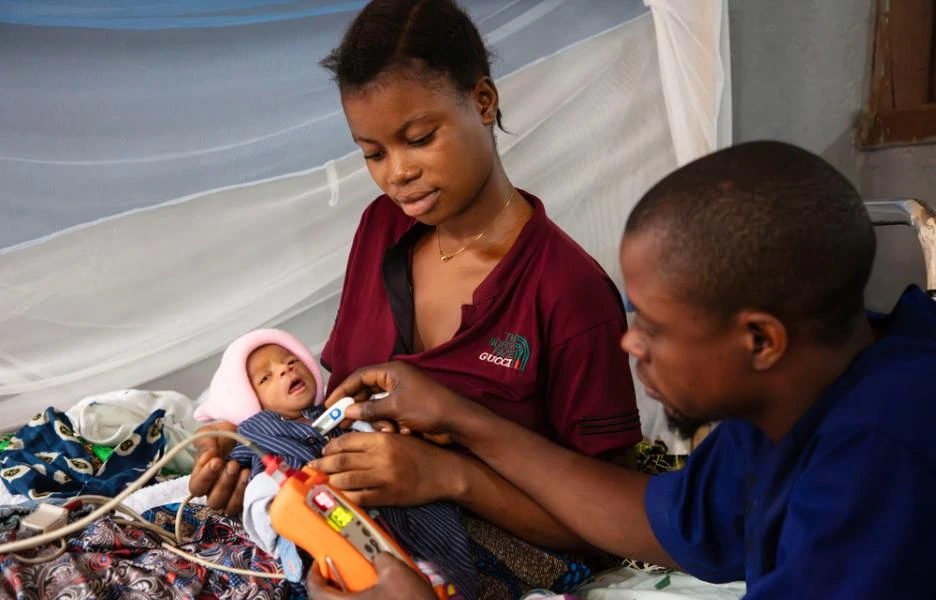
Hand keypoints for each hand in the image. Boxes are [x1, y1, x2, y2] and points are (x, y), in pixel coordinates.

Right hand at [188, 422, 249, 514]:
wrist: (247, 433)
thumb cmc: (225, 436)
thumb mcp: (210, 433)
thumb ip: (204, 443)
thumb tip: (207, 456)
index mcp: (202, 477)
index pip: (196, 487)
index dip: (205, 477)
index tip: (216, 461)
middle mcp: (215, 490)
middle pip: (213, 500)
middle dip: (224, 483)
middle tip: (233, 464)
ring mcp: (231, 496)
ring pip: (229, 507)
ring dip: (236, 490)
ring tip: (244, 471)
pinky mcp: (247, 496)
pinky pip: (245, 504)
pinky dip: (248, 491)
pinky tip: (252, 475)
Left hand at [306, 553, 435, 599]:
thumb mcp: (396, 572)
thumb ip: (381, 558)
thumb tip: (378, 555)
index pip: (315, 591)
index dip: (314, 575)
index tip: (319, 564)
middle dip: (332, 585)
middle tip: (340, 571)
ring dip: (349, 595)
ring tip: (362, 581)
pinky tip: (378, 593)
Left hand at [309, 432, 463, 506]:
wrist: (444, 472)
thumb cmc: (421, 453)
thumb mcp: (398, 437)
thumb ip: (374, 440)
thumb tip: (346, 446)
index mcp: (382, 439)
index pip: (346, 441)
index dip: (330, 446)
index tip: (323, 450)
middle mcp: (380, 457)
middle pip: (341, 460)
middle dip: (322, 464)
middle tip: (313, 467)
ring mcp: (383, 478)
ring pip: (345, 480)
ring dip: (329, 481)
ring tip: (322, 481)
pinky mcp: (387, 496)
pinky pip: (358, 497)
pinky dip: (345, 497)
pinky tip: (338, 495)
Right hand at [325, 361, 475, 443]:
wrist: (456, 422)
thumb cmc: (428, 407)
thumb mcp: (396, 407)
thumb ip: (369, 408)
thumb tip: (349, 411)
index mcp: (392, 372)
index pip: (359, 376)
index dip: (343, 390)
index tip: (329, 404)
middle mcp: (395, 381)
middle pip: (365, 393)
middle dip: (356, 409)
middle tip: (340, 423)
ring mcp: (401, 396)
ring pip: (376, 409)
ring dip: (378, 421)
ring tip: (388, 430)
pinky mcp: (406, 411)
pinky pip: (388, 418)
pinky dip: (389, 426)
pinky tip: (400, 433)